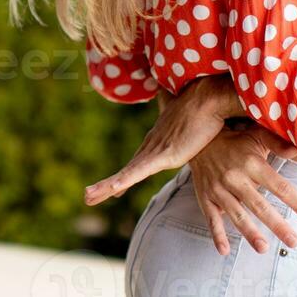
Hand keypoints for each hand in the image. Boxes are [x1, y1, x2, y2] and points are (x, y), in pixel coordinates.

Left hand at [84, 76, 240, 206]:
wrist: (208, 99)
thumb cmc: (201, 108)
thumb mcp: (187, 116)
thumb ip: (179, 113)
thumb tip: (179, 103)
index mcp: (156, 141)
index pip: (136, 163)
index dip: (123, 177)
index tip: (112, 188)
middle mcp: (150, 146)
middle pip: (125, 171)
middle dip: (106, 186)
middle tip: (88, 196)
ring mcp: (154, 150)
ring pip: (125, 174)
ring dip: (105, 187)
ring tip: (87, 197)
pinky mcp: (162, 155)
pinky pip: (139, 172)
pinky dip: (125, 181)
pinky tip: (112, 190)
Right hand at [188, 126, 296, 255]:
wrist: (196, 140)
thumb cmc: (234, 141)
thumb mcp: (255, 136)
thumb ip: (277, 142)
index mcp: (252, 163)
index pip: (279, 186)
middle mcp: (235, 177)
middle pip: (259, 205)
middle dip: (277, 225)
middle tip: (293, 242)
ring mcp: (218, 189)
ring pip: (236, 214)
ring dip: (250, 233)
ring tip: (263, 249)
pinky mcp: (205, 197)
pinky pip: (211, 218)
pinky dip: (217, 234)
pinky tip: (224, 251)